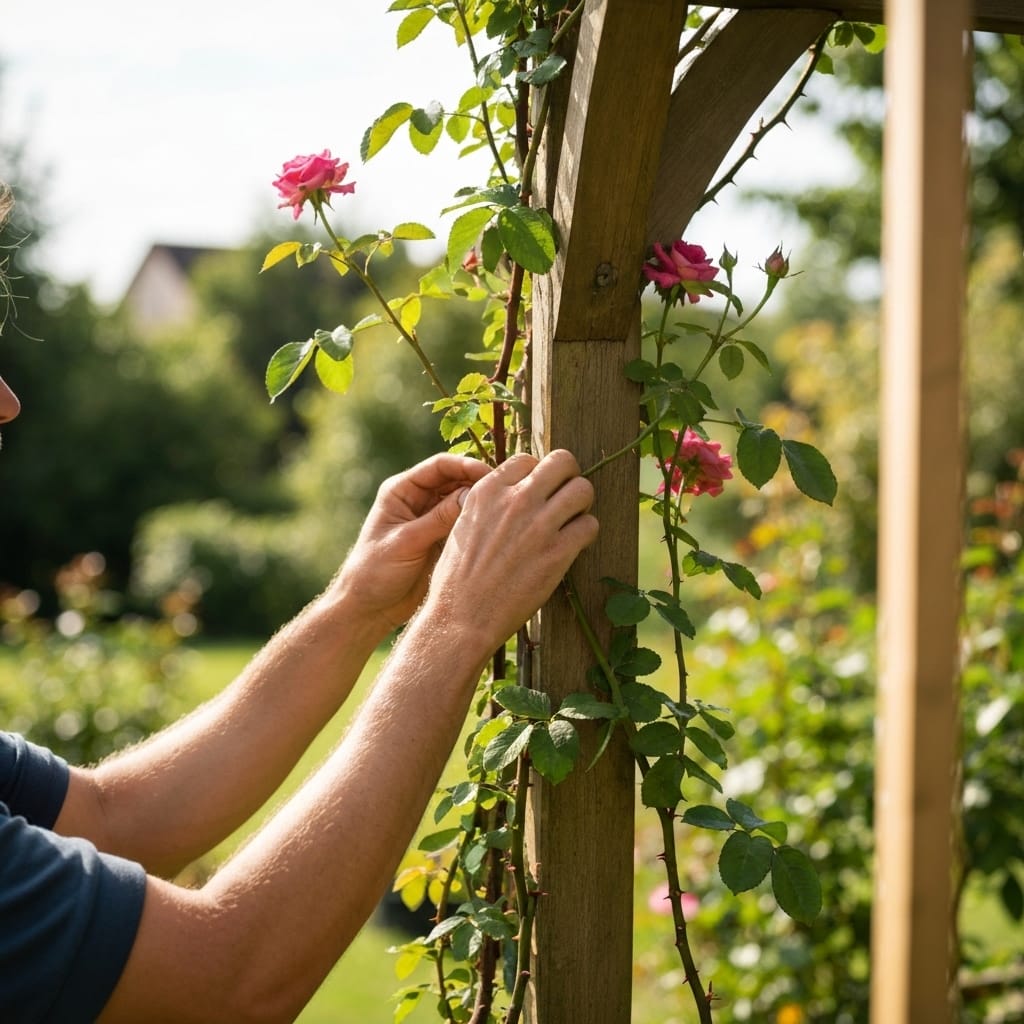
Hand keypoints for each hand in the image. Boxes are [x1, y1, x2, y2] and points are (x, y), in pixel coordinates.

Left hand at [332, 453, 490, 633]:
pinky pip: (464, 523)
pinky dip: (478, 523)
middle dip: (478, 482)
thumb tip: (473, 494)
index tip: (489, 475)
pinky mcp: (441, 539)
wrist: (369, 608)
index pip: (439, 466)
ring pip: (463, 501)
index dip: (466, 465)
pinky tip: (496, 527)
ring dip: (480, 503)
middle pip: (455, 480)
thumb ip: (438, 519)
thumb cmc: (375, 572)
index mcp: (401, 491)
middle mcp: (418, 500)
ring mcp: (431, 519)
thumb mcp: (406, 542)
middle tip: (505, 491)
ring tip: (505, 509)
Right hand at [419, 449, 598, 655]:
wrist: (462, 618)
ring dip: (582, 503)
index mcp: (488, 491)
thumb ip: (489, 504)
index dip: (536, 474)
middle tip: (565, 496)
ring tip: (573, 519)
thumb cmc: (458, 578)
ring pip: (583, 489)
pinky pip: (590, 525)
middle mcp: (515, 501)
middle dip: (568, 476)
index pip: (527, 458)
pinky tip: (573, 544)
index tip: (538, 492)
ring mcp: (539, 526)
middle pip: (562, 462)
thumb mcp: (463, 526)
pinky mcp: (558, 553)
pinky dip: (586, 533)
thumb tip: (513, 492)